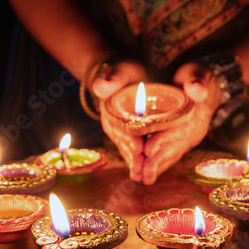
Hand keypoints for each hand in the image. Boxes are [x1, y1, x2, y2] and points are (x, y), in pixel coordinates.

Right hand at [93, 61, 145, 181]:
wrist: (125, 79)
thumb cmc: (126, 74)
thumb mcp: (121, 73)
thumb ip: (113, 79)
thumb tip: (101, 86)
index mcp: (109, 110)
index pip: (119, 126)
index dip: (129, 137)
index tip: (139, 147)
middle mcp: (112, 125)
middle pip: (124, 143)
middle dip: (134, 157)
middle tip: (144, 169)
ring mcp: (119, 134)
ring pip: (128, 150)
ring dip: (136, 163)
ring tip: (145, 176)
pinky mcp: (127, 138)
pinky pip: (132, 152)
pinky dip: (140, 161)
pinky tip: (148, 173)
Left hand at [142, 62, 220, 184]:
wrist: (201, 83)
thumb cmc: (195, 75)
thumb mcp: (195, 72)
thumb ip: (195, 79)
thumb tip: (195, 89)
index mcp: (199, 112)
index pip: (180, 129)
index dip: (163, 139)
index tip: (146, 149)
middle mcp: (196, 129)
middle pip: (175, 148)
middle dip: (157, 162)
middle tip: (141, 175)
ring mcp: (189, 138)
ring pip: (172, 154)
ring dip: (156, 167)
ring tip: (141, 178)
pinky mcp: (181, 142)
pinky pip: (170, 155)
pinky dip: (158, 163)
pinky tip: (146, 172)